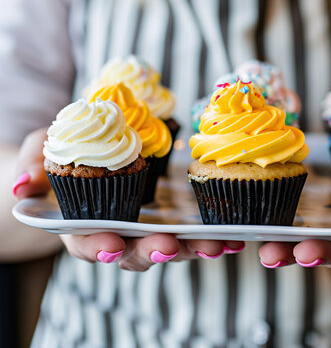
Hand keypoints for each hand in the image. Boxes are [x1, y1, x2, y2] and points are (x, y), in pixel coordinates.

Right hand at [13, 127, 244, 270]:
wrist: (87, 156)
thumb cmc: (61, 155)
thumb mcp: (40, 149)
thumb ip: (33, 162)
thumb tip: (23, 184)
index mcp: (80, 222)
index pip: (85, 242)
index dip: (97, 247)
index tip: (111, 247)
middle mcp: (116, 232)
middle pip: (132, 253)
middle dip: (152, 251)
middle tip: (170, 246)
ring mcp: (145, 228)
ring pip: (168, 246)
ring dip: (192, 249)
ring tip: (216, 244)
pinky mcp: (171, 218)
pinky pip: (192, 232)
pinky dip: (212, 236)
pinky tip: (234, 236)